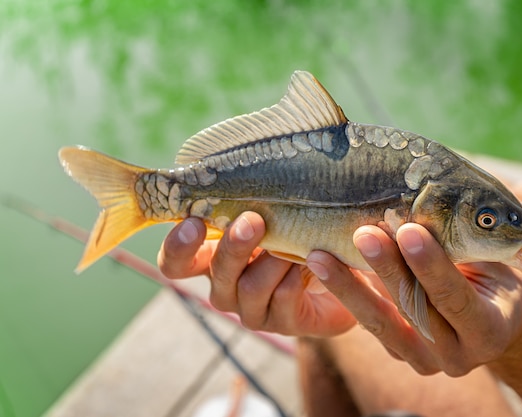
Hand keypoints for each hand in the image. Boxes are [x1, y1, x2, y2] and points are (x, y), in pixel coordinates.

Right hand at [157, 213, 355, 335]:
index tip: (193, 222)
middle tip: (253, 221)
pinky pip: (283, 297)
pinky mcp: (281, 323)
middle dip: (234, 246)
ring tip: (297, 241)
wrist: (337, 276)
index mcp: (211, 261)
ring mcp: (251, 310)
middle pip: (217, 273)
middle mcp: (225, 288)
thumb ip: (249, 204)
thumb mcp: (270, 216)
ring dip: (276, 259)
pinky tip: (311, 261)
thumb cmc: (293, 235)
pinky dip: (297, 274)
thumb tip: (243, 175)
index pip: (175, 263)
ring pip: (252, 286)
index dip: (177, 247)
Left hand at [307, 223, 521, 375]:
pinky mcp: (400, 354)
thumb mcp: (491, 262)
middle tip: (362, 234)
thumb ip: (461, 248)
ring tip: (321, 257)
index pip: (457, 299)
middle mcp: (457, 356)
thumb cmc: (493, 278)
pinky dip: (348, 296)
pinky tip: (325, 271)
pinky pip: (371, 325)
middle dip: (386, 270)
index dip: (432, 266)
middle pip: (415, 311)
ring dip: (349, 289)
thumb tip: (418, 209)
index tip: (409, 231)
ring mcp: (426, 360)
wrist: (495, 318)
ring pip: (382, 325)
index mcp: (489, 332)